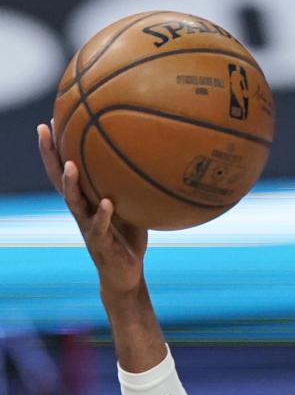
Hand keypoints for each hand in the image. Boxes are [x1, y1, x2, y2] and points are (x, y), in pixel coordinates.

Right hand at [37, 121, 146, 297]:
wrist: (126, 274)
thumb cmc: (128, 237)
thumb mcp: (130, 206)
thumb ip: (130, 186)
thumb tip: (149, 157)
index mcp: (85, 199)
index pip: (64, 167)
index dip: (55, 146)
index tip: (50, 119)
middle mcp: (81, 209)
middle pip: (59, 178)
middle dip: (50, 154)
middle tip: (45, 130)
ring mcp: (88, 226)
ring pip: (74, 203)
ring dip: (71, 184)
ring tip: (71, 166)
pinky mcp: (101, 244)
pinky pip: (100, 227)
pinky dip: (104, 215)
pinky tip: (107, 202)